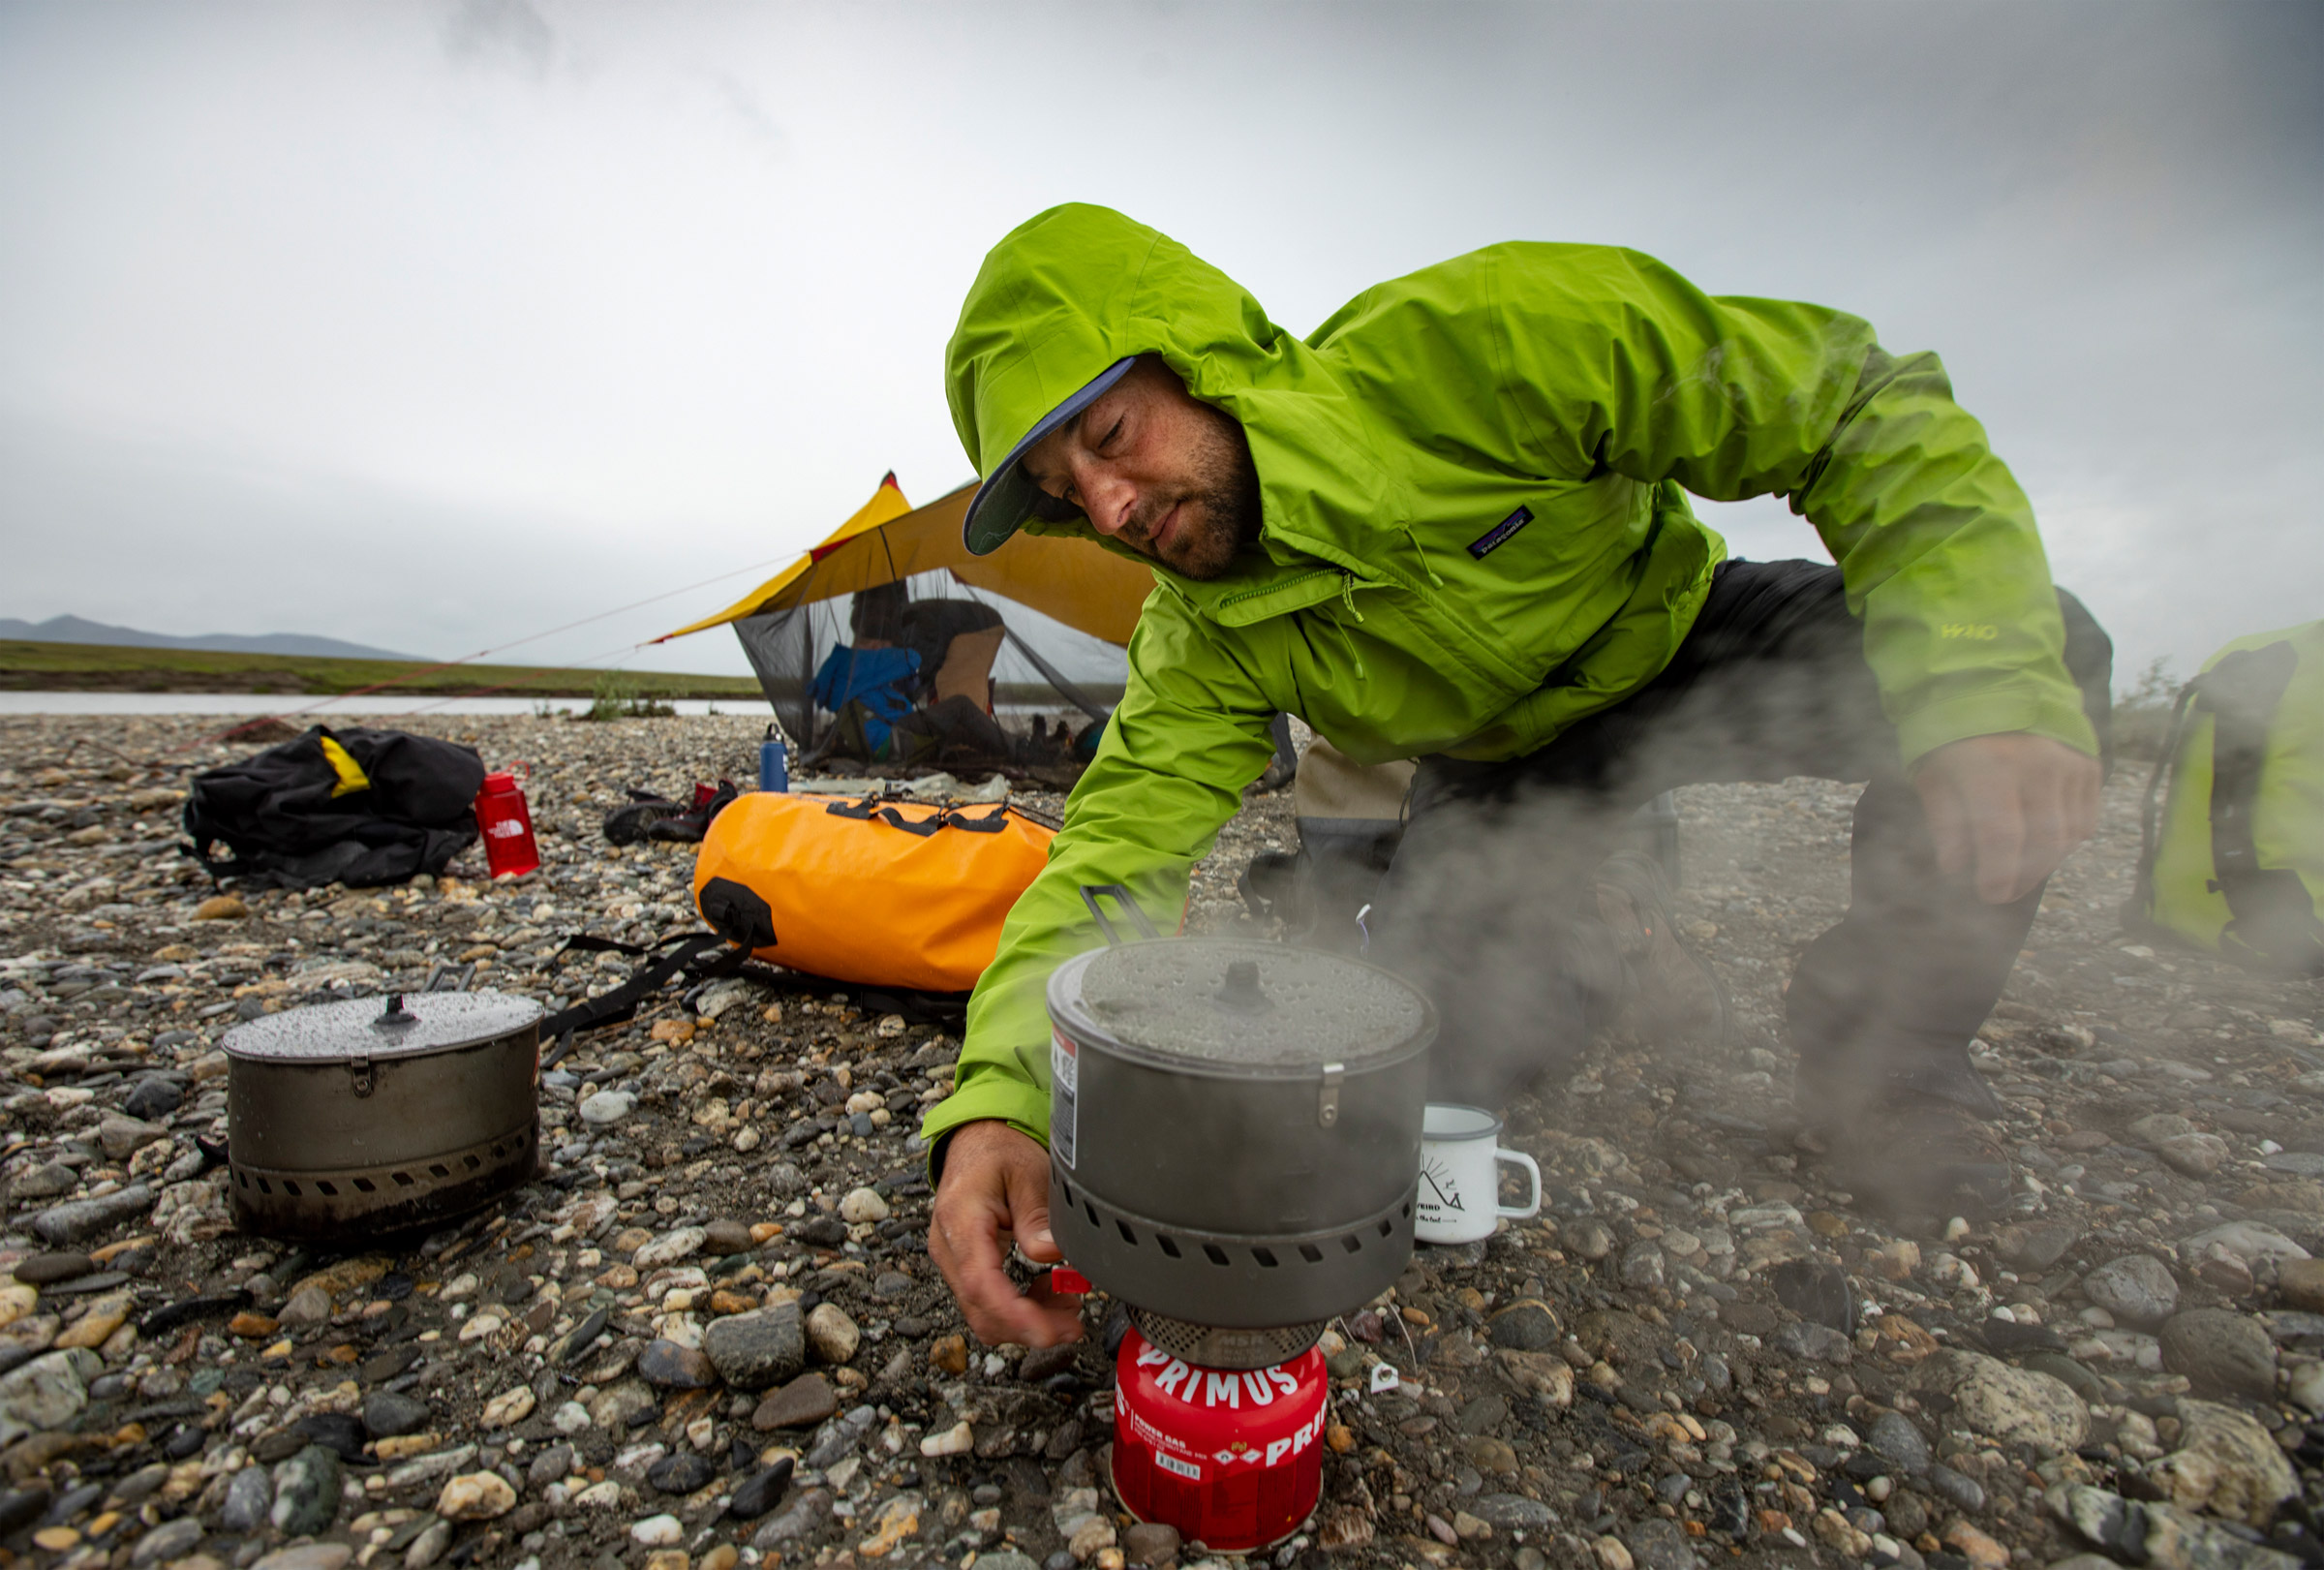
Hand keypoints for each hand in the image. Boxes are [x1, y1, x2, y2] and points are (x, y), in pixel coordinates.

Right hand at [928, 1119, 1082, 1347]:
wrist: (976, 1139)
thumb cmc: (1001, 1151)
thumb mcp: (1028, 1173)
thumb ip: (1037, 1216)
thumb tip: (1052, 1254)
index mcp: (962, 1221)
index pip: (982, 1286)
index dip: (1017, 1317)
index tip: (1052, 1330)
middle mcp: (949, 1247)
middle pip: (981, 1311)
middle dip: (1030, 1327)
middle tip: (1074, 1324)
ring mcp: (952, 1260)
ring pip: (982, 1315)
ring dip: (1025, 1321)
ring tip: (1066, 1306)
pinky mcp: (962, 1266)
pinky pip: (984, 1302)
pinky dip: (1016, 1309)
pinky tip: (1045, 1294)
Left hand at [1913, 732, 2101, 903]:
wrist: (1994, 681)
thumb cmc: (1952, 733)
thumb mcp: (1933, 774)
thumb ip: (1946, 822)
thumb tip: (1956, 867)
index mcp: (1991, 767)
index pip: (2002, 837)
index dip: (1998, 874)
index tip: (1989, 895)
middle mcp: (2038, 766)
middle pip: (2042, 843)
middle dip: (2022, 877)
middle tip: (2003, 892)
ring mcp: (2069, 765)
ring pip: (2068, 836)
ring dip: (2045, 863)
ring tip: (2020, 871)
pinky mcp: (2090, 765)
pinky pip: (2086, 819)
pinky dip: (2067, 840)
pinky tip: (2043, 843)